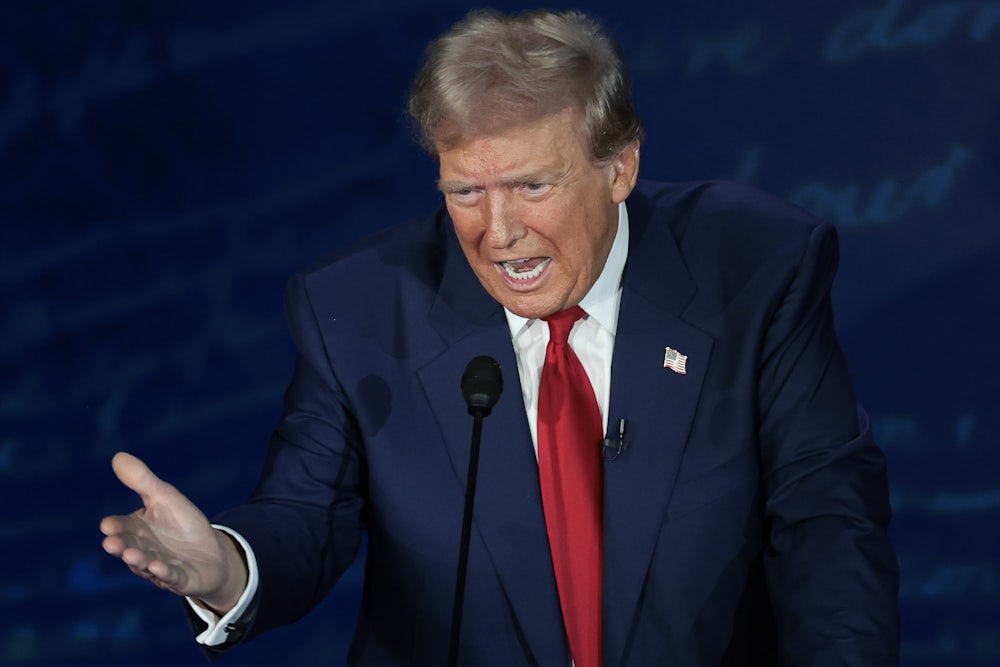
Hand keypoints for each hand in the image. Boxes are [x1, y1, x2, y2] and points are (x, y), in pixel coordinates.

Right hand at [100, 452, 247, 613]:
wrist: (211, 553)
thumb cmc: (182, 524)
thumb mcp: (165, 497)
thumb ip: (142, 480)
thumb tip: (118, 456)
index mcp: (137, 530)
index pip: (122, 527)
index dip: (115, 526)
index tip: (108, 524)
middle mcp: (144, 550)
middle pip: (129, 547)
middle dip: (120, 546)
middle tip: (111, 543)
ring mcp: (160, 567)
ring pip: (146, 564)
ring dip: (139, 560)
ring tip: (131, 555)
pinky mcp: (180, 579)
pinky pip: (171, 577)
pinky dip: (164, 573)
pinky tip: (159, 567)